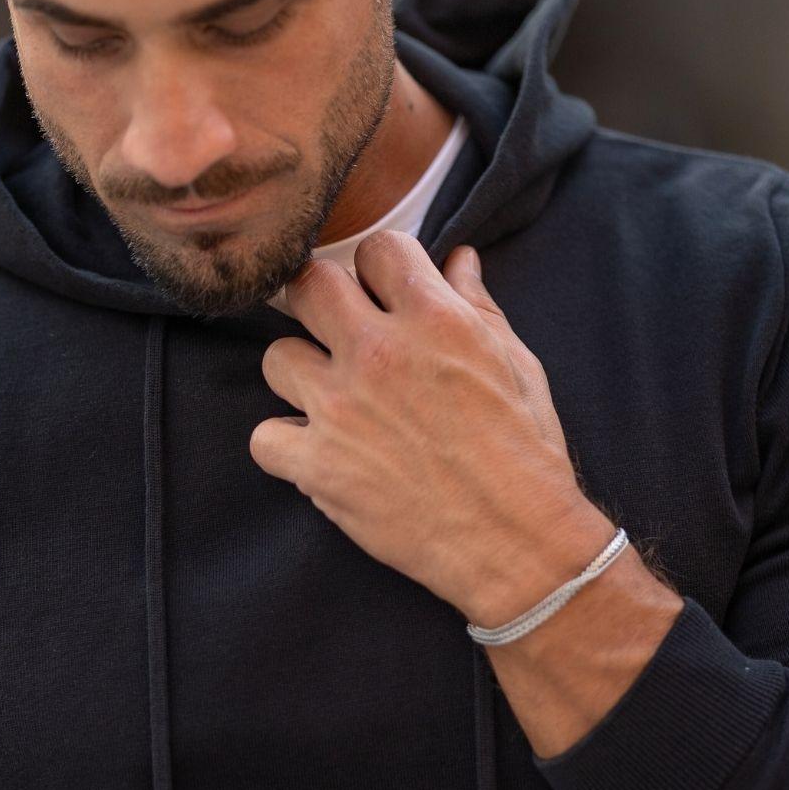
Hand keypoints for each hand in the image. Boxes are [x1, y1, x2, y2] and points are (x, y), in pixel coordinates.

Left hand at [250, 232, 594, 625]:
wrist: (515, 541)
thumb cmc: (524, 452)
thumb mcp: (516, 366)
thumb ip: (478, 306)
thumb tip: (458, 259)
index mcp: (434, 319)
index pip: (376, 249)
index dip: (377, 270)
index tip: (381, 294)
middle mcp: (378, 353)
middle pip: (308, 287)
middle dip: (318, 303)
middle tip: (334, 332)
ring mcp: (340, 409)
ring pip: (277, 358)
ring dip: (299, 376)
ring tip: (329, 401)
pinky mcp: (317, 465)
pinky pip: (264, 437)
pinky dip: (283, 446)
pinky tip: (312, 454)